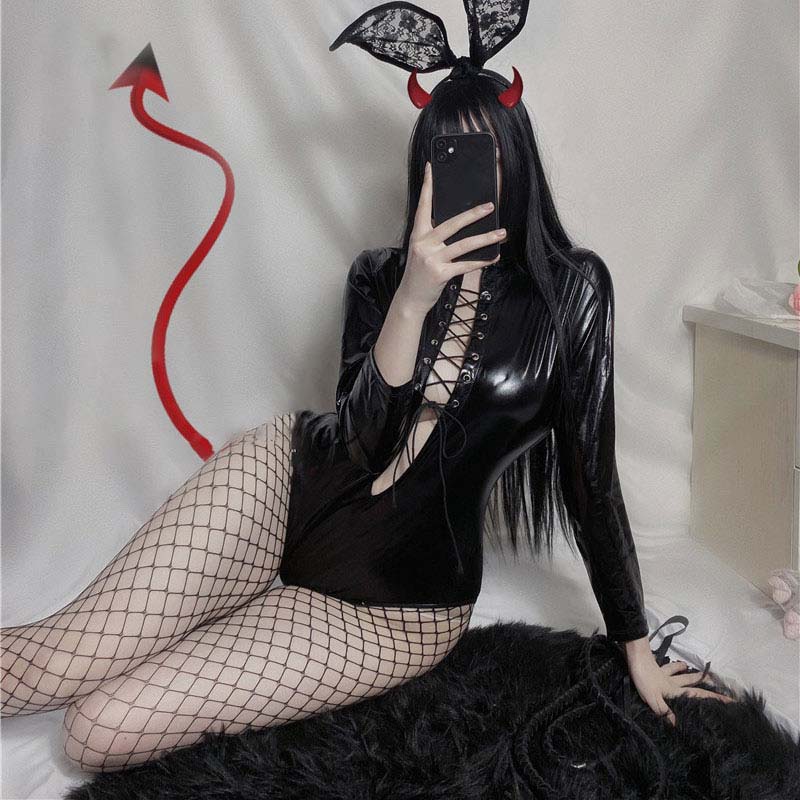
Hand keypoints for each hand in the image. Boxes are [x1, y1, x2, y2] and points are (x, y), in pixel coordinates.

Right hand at [397, 160, 506, 314]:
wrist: (410, 299)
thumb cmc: (418, 274)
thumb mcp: (421, 251)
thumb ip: (435, 237)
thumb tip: (460, 225)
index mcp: (418, 235)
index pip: (423, 206)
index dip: (427, 186)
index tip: (431, 168)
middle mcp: (424, 244)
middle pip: (452, 224)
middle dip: (473, 214)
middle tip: (490, 206)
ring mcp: (432, 259)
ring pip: (464, 245)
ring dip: (485, 238)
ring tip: (501, 233)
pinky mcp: (441, 274)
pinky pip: (466, 265)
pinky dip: (482, 261)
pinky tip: (494, 256)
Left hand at [622, 637, 734, 725]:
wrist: (635, 657)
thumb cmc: (644, 679)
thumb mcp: (653, 700)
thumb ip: (665, 712)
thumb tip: (677, 725)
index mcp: (675, 691)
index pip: (698, 695)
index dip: (714, 699)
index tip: (731, 701)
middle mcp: (673, 682)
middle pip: (694, 684)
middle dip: (707, 686)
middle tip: (720, 685)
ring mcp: (665, 674)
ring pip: (683, 674)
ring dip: (693, 674)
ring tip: (703, 674)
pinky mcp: (657, 668)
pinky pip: (669, 668)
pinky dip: (676, 666)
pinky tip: (680, 664)